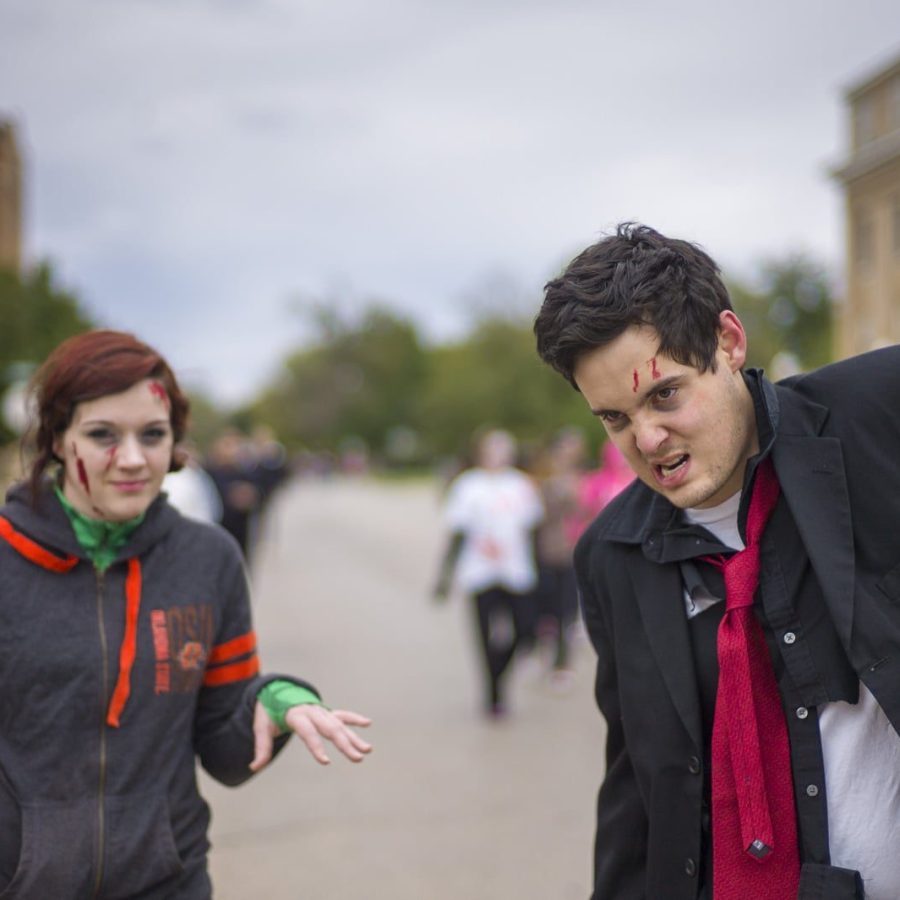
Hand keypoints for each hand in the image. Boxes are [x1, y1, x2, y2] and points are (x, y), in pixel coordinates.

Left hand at [250, 701, 371, 770]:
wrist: (276, 691)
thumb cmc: (269, 711)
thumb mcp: (261, 726)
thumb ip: (261, 747)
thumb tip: (254, 767)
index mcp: (296, 714)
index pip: (308, 732)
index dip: (316, 746)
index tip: (326, 762)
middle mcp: (312, 712)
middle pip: (331, 729)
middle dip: (345, 744)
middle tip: (358, 758)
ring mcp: (321, 711)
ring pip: (340, 725)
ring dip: (354, 737)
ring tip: (367, 750)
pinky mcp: (326, 712)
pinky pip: (342, 714)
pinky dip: (354, 718)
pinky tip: (368, 723)